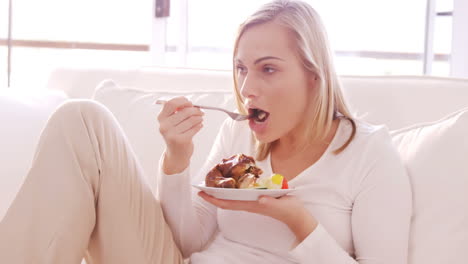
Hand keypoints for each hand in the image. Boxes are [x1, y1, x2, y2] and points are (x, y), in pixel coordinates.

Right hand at [157, 97, 203, 173]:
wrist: (176, 154)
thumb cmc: (176, 134)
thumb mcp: (173, 122)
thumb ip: (178, 111)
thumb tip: (189, 103)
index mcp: (161, 118)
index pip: (171, 104)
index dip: (182, 101)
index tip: (190, 103)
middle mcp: (164, 126)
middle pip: (184, 111)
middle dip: (195, 110)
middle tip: (200, 112)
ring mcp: (172, 134)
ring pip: (191, 120)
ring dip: (199, 118)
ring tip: (200, 119)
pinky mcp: (181, 140)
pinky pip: (194, 128)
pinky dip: (199, 125)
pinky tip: (200, 126)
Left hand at [198, 192, 317, 241]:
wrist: (296, 216)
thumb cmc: (289, 210)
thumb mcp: (281, 205)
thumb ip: (270, 203)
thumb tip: (259, 199)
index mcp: (252, 205)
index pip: (227, 203)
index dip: (213, 199)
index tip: (202, 193)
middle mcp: (249, 204)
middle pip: (226, 201)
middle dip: (212, 195)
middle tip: (201, 186)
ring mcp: (252, 201)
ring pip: (232, 198)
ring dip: (220, 192)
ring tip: (212, 183)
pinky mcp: (258, 198)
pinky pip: (240, 194)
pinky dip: (232, 189)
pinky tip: (231, 182)